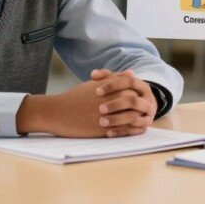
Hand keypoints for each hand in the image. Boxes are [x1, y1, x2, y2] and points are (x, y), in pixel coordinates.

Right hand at [15, 70, 153, 137]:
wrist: (57, 112)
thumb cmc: (75, 96)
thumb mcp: (96, 84)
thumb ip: (115, 78)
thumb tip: (132, 73)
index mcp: (109, 87)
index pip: (134, 87)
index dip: (141, 92)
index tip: (143, 96)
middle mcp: (110, 98)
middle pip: (135, 101)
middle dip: (143, 105)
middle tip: (147, 109)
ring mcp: (107, 114)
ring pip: (131, 116)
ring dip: (140, 119)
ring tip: (143, 121)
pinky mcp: (103, 128)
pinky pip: (123, 130)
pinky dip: (131, 130)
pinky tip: (135, 131)